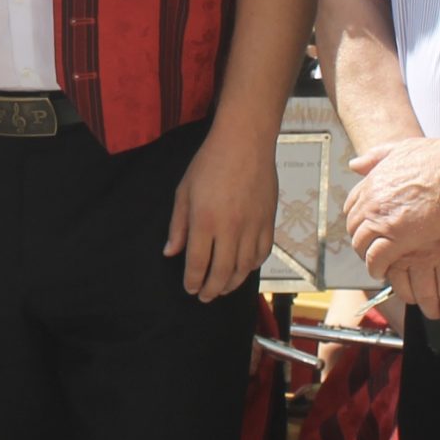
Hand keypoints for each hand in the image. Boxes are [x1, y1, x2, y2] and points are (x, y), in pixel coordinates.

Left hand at [165, 124, 278, 299]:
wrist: (245, 142)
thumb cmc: (209, 163)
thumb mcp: (184, 191)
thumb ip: (178, 226)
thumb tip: (171, 253)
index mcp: (204, 221)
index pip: (197, 263)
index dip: (192, 281)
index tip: (189, 289)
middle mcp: (230, 229)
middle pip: (222, 272)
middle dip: (211, 290)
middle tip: (204, 296)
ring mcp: (252, 227)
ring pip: (244, 268)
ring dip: (232, 283)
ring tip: (222, 288)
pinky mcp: (268, 222)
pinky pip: (262, 254)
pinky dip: (252, 267)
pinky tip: (243, 269)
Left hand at [345, 136, 439, 276]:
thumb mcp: (404, 148)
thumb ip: (377, 156)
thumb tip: (355, 164)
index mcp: (375, 180)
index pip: (353, 204)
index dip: (360, 218)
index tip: (368, 226)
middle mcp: (373, 200)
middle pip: (355, 226)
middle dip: (362, 238)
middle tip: (372, 248)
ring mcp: (383, 219)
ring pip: (361, 244)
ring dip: (366, 255)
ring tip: (376, 263)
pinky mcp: (398, 237)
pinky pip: (376, 258)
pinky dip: (375, 268)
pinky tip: (381, 273)